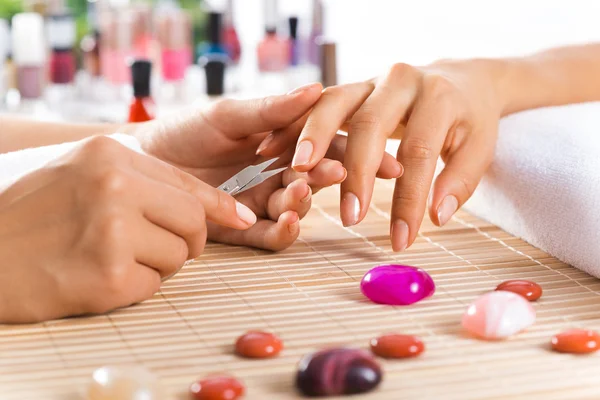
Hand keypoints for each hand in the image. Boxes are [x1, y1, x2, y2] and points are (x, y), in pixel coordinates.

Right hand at [0, 136, 254, 322]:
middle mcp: (115, 186)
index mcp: (109, 155)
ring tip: (110, 257)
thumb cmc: (27, 213)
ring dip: (155, 264)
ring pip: (179, 256)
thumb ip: (138, 180)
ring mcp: (113, 230)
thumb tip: (206, 205)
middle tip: (160, 247)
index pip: (185, 183)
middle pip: (193, 221)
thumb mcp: (78, 172)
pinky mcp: (108, 276)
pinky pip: (154, 286)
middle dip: (187, 240)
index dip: (218, 205)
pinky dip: (134, 287)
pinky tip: (96, 277)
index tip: (242, 218)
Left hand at [134, 83, 401, 249]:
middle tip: (341, 173)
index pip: (328, 147)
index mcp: (283, 143)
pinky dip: (282, 231)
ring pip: (295, 207)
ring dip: (304, 202)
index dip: (358, 153)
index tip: (385, 159)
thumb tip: (318, 89)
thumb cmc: (185, 130)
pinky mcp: (241, 227)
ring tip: (300, 193)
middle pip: (316, 178)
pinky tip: (288, 222)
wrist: (143, 161)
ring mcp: (261, 201)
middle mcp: (278, 173)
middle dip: (332, 177)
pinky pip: (269, 235)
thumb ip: (271, 110)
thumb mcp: (228, 115)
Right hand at [257, 60, 501, 250]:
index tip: (402, 239)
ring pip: (333, 104)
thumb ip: (460, 180)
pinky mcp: (351, 87)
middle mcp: (400, 80)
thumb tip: (437, 216)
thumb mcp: (479, 147)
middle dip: (356, 172)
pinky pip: (316, 104)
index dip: (409, 199)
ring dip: (312, 138)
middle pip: (369, 123)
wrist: (458, 79)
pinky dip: (294, 124)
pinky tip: (273, 148)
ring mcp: (370, 80)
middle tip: (350, 216)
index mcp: (438, 97)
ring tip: (298, 171)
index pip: (418, 152)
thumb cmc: (469, 119)